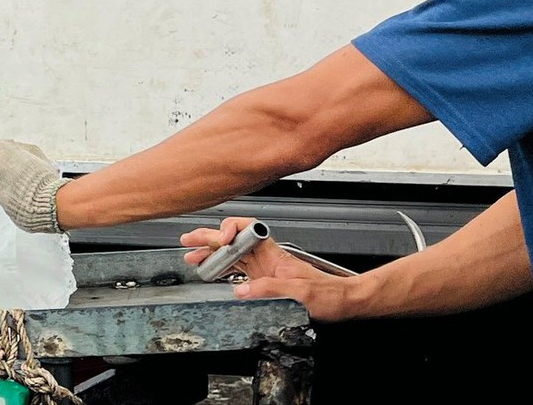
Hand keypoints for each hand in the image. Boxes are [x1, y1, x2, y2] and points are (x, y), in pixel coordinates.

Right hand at [180, 217, 362, 320]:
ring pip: (231, 254)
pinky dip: (222, 268)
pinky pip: (237, 269)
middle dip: (209, 238)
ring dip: (211, 253)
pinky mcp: (264, 280)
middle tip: (189, 241)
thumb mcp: (302, 292)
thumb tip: (242, 290)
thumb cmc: (330, 294)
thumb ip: (270, 288)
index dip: (230, 229)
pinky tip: (212, 271)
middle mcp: (267, 257)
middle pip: (232, 240)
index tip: (219, 241)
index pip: (247, 228)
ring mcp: (264, 268)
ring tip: (192, 255)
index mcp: (275, 253)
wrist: (342, 303)